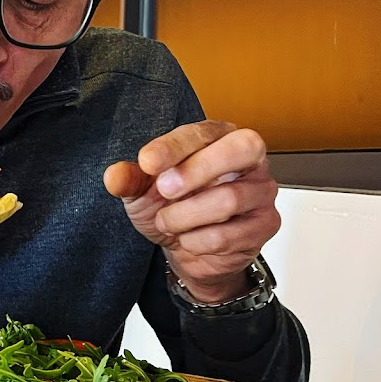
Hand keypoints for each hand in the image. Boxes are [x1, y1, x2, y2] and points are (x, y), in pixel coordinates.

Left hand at [103, 121, 279, 302]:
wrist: (189, 250)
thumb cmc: (172, 207)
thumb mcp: (143, 191)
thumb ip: (131, 180)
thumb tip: (114, 176)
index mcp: (218, 138)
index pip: (202, 132)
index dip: (173, 146)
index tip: (147, 162)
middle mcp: (248, 159)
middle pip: (242, 148)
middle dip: (198, 170)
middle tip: (165, 190)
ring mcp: (261, 191)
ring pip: (229, 198)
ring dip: (185, 216)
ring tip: (167, 222)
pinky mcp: (266, 224)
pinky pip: (230, 234)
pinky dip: (197, 241)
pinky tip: (189, 239)